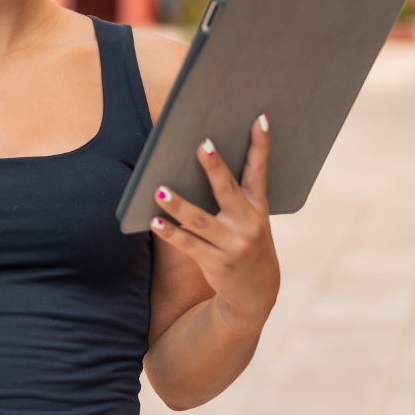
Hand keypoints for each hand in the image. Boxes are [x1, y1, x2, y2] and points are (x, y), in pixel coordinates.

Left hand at [150, 114, 280, 336]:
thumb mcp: (250, 219)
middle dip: (215, 167)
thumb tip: (200, 160)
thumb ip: (232, 196)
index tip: (258, 119)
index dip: (260, 145)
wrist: (256, 295)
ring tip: (159, 190)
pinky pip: (188, 244)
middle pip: (227, 190)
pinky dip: (170, 233)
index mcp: (258, 207)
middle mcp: (248, 224)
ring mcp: (232, 244)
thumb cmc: (245, 243)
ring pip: (200, 220)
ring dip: (178, 205)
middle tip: (202, 145)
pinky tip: (154, 222)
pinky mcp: (215, 262)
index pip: (259, 171)